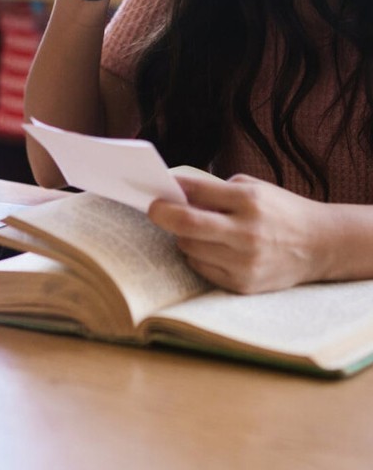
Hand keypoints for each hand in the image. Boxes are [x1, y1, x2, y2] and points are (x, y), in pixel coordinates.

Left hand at [148, 174, 326, 293]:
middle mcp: (247, 233)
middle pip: (186, 224)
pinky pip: (201, 268)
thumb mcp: (252, 188)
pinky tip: (209, 248)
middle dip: (161, 214)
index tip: (156, 190)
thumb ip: (215, 191)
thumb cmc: (278, 210)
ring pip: (189, 247)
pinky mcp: (243, 284)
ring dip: (183, 236)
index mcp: (249, 202)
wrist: (320, 245)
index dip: (171, 190)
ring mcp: (245, 262)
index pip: (196, 193)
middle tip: (154, 209)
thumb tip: (174, 193)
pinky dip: (196, 256)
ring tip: (193, 229)